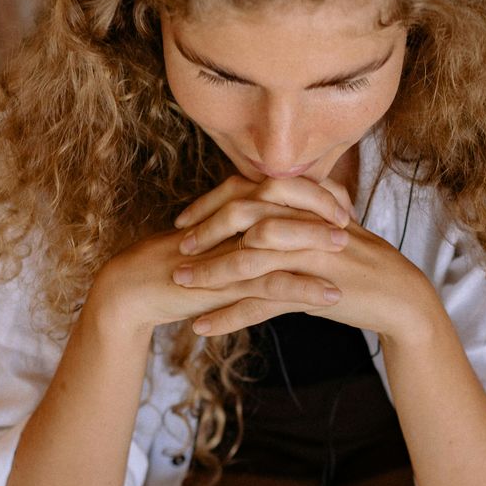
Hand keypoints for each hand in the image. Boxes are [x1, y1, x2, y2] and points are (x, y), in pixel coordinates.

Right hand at [87, 217, 343, 338]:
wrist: (133, 290)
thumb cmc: (175, 268)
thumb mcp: (213, 244)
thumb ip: (239, 231)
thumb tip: (273, 226)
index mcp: (228, 207)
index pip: (277, 188)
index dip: (310, 192)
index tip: (339, 202)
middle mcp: (229, 221)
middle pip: (284, 204)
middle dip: (321, 210)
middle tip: (353, 221)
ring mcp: (227, 249)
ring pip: (282, 240)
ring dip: (318, 245)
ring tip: (351, 253)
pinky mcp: (226, 282)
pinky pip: (272, 282)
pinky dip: (305, 288)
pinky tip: (331, 297)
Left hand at [170, 182, 438, 343]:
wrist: (400, 295)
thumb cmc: (362, 261)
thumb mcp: (330, 227)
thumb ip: (299, 211)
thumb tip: (265, 203)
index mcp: (307, 203)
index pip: (250, 190)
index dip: (213, 202)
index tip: (186, 219)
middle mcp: (307, 222)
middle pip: (244, 217)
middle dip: (206, 233)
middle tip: (179, 249)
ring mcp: (311, 255)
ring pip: (249, 260)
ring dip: (211, 274)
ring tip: (182, 286)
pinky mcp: (314, 290)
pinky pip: (262, 303)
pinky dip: (229, 316)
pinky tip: (203, 327)